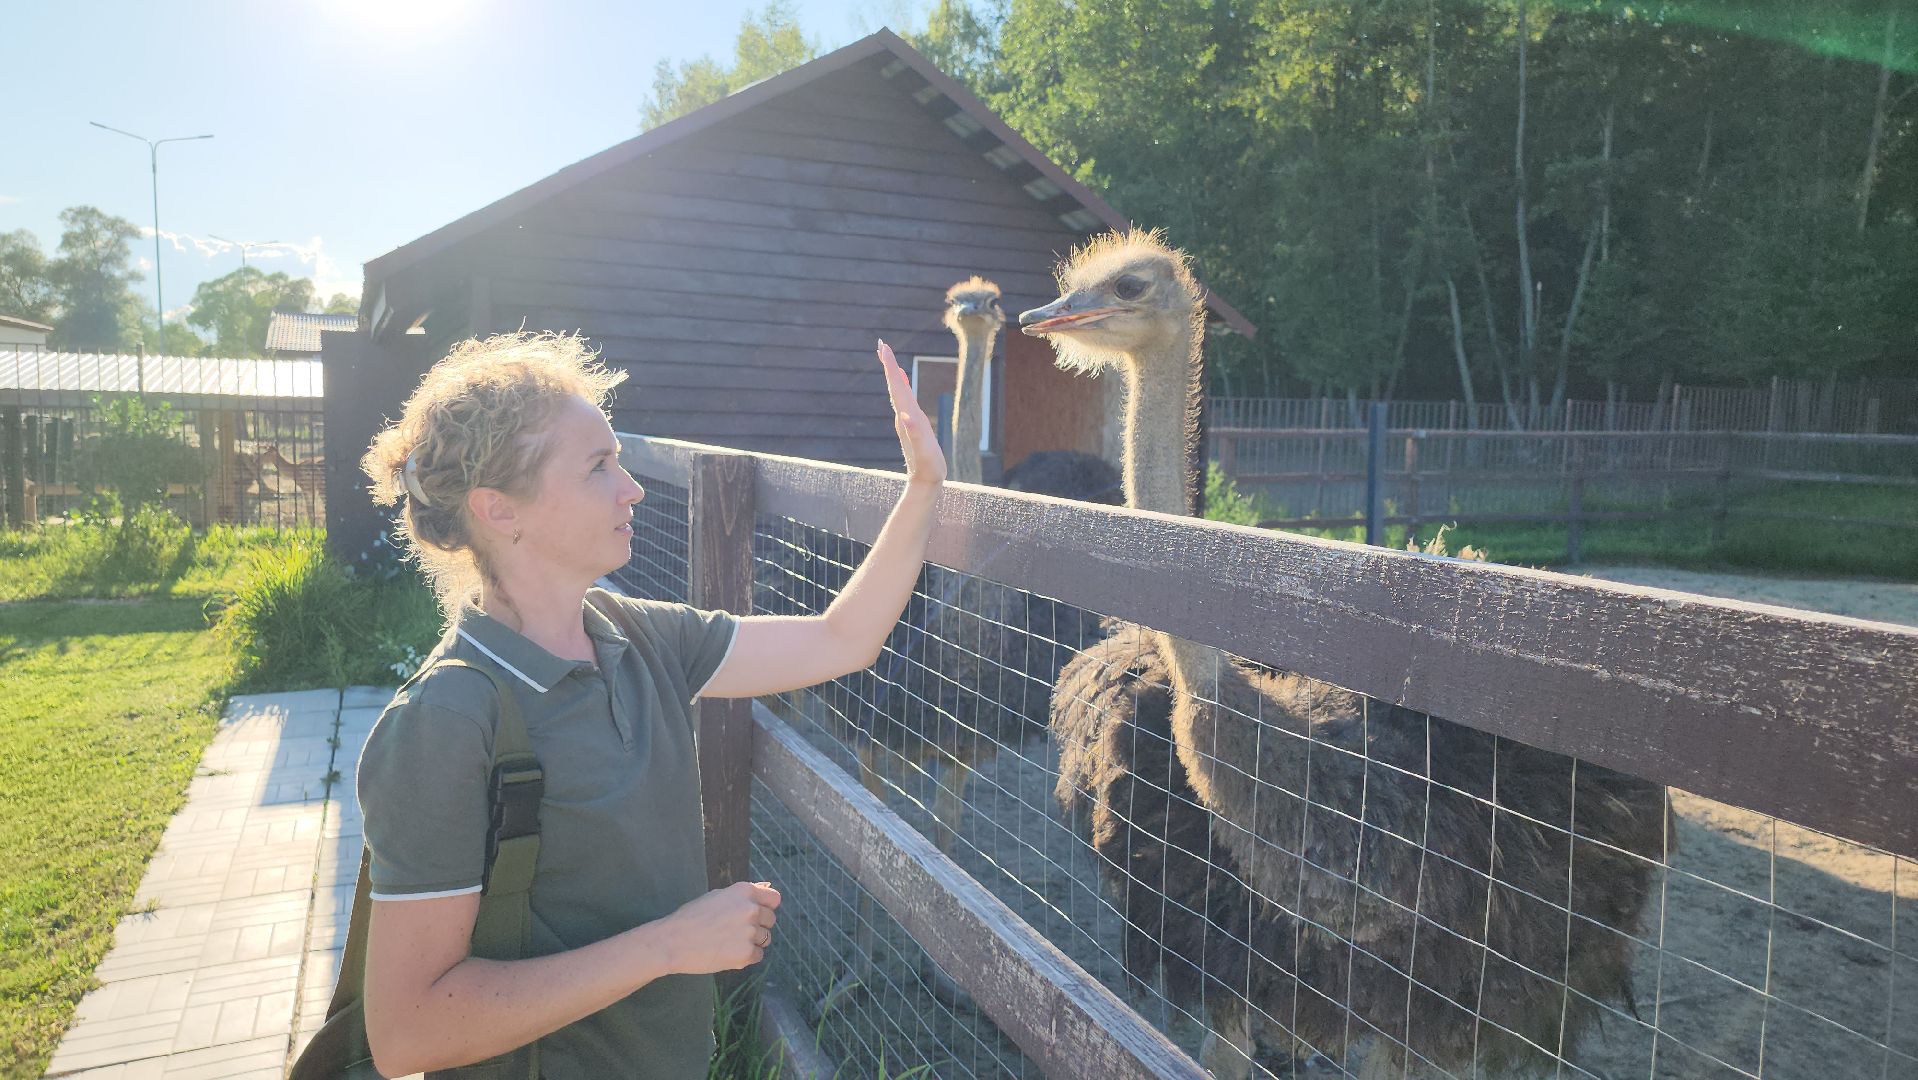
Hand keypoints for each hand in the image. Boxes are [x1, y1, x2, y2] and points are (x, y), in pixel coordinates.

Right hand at [663, 880, 780, 974]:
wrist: (672, 942)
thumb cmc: (691, 917)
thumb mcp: (717, 896)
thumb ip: (742, 896)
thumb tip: (765, 890)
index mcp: (744, 891)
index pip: (774, 898)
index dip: (765, 907)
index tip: (756, 914)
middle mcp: (751, 910)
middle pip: (771, 920)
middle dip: (758, 926)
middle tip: (735, 931)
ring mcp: (750, 932)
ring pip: (766, 939)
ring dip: (753, 942)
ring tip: (729, 942)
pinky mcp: (746, 954)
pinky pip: (758, 955)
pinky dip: (746, 957)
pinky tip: (728, 953)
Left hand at [877, 339, 945, 484]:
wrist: (924, 483)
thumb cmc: (928, 469)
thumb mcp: (925, 454)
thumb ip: (915, 435)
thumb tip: (905, 415)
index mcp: (908, 418)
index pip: (897, 388)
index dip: (891, 368)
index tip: (884, 349)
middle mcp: (904, 417)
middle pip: (894, 386)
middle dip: (888, 364)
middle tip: (881, 344)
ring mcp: (906, 420)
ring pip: (897, 392)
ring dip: (892, 373)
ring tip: (888, 356)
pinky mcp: (911, 424)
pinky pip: (905, 399)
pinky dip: (903, 386)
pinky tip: (903, 379)